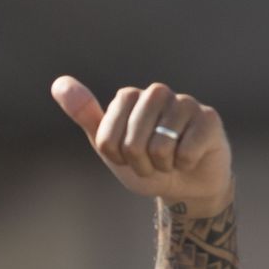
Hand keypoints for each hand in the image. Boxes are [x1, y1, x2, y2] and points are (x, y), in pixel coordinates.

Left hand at [51, 75, 232, 216]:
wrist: (186, 185)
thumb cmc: (146, 163)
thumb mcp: (109, 145)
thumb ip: (85, 116)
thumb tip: (58, 83)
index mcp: (128, 97)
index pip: (108, 139)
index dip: (117, 158)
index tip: (128, 157)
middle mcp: (157, 92)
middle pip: (133, 143)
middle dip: (141, 164)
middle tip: (152, 162)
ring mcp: (184, 103)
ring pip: (160, 148)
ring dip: (164, 166)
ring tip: (171, 160)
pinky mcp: (209, 118)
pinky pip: (186, 151)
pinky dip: (185, 164)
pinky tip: (191, 157)